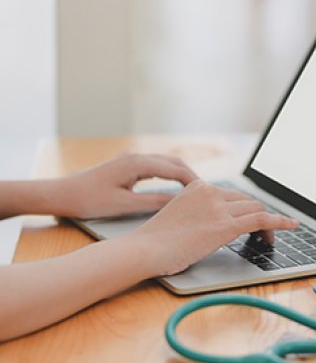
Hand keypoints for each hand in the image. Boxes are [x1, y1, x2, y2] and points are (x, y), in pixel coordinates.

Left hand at [57, 154, 197, 218]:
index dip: (192, 181)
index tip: (205, 193)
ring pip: (164, 163)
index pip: (174, 168)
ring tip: (193, 190)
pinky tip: (172, 185)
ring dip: (180, 174)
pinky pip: (154, 167)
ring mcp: (131, 160)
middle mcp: (136, 157)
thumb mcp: (124, 205)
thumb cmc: (89, 200)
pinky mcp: (127, 166)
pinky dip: (168, 175)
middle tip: (204, 192)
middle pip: (172, 162)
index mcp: (137, 163)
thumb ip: (153, 202)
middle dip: (190, 175)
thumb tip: (178, 203)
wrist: (62, 193)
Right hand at [131, 180, 298, 275]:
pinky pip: (261, 219)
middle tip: (263, 231)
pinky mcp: (225, 225)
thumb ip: (199, 213)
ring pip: (255, 209)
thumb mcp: (180, 216)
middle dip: (258, 215)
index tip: (252, 219)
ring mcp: (218, 207)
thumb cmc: (157, 240)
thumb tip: (215, 223)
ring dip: (268, 222)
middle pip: (247, 201)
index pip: (233, 196)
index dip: (246, 208)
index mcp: (198, 187)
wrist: (145, 249)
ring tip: (273, 236)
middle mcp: (210, 192)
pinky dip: (279, 222)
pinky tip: (291, 225)